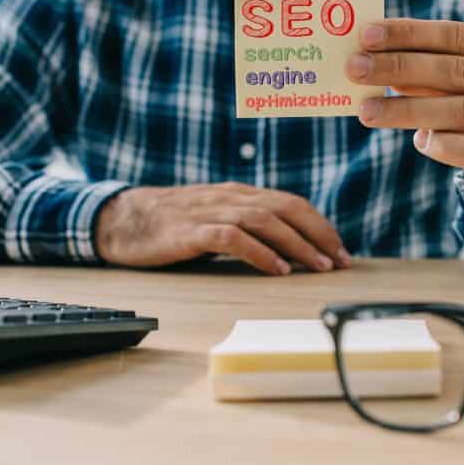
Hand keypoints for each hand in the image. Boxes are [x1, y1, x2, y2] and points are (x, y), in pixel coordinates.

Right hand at [93, 182, 350, 275]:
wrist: (122, 219)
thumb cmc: (172, 224)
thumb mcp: (215, 218)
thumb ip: (246, 227)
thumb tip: (287, 249)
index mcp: (239, 194)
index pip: (290, 203)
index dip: (320, 225)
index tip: (341, 251)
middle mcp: (229, 198)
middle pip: (285, 208)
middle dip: (318, 234)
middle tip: (340, 260)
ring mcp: (210, 212)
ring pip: (264, 221)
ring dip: (296, 244)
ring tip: (317, 266)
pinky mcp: (190, 230)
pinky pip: (232, 238)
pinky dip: (259, 253)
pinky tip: (276, 269)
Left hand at [346, 18, 463, 225]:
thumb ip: (432, 73)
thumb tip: (372, 55)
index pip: (462, 36)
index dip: (412, 34)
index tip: (366, 35)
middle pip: (459, 70)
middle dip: (400, 67)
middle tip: (355, 69)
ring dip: (407, 109)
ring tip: (366, 111)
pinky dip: (445, 145)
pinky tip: (418, 142)